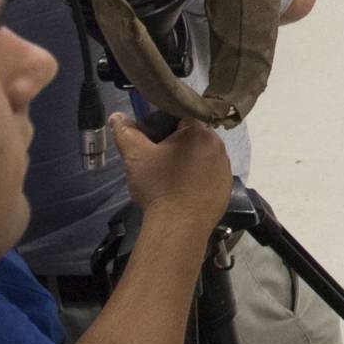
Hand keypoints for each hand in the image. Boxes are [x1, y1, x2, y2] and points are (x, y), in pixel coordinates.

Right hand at [107, 114, 233, 230]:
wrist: (178, 227)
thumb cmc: (158, 186)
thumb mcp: (135, 156)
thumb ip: (126, 132)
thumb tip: (116, 116)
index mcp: (199, 131)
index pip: (180, 117)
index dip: (163, 126)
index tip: (151, 142)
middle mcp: (218, 146)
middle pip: (193, 138)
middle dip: (176, 145)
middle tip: (157, 162)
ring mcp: (225, 168)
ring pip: (202, 157)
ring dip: (188, 162)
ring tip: (169, 179)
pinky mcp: (226, 189)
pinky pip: (210, 176)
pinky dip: (197, 180)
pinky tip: (183, 191)